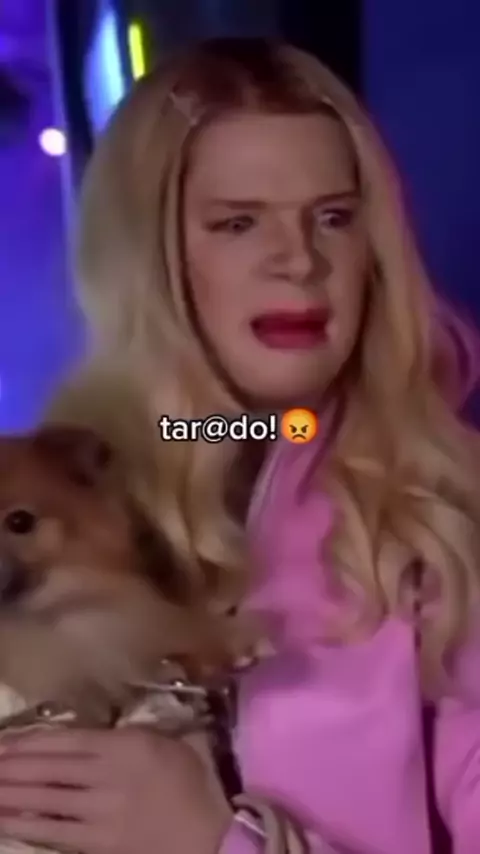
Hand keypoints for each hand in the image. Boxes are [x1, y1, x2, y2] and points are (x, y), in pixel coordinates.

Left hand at [0, 727, 231, 852]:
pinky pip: (56, 833)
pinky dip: (28, 827)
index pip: (65, 740)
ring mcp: (101, 812)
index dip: (30, 741)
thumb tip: (90, 737)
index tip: (3, 741)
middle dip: (11, 766)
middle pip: (49, 769)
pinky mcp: (99, 844)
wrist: (211, 836)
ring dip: (11, 795)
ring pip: (46, 800)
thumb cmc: (194, 783)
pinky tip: (8, 822)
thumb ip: (128, 737)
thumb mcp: (167, 743)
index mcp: (125, 745)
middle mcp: (107, 775)